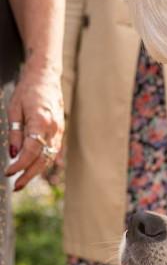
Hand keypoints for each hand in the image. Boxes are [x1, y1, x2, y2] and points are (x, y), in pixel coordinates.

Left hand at [5, 67, 63, 190]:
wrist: (46, 77)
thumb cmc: (28, 90)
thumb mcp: (14, 110)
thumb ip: (15, 133)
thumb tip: (14, 154)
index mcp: (41, 122)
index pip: (31, 151)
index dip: (20, 165)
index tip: (8, 173)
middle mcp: (53, 129)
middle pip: (43, 159)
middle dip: (29, 175)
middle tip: (16, 186)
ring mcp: (59, 131)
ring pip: (49, 157)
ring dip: (37, 171)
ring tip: (23, 180)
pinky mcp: (60, 131)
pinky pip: (53, 151)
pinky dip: (44, 162)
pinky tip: (36, 171)